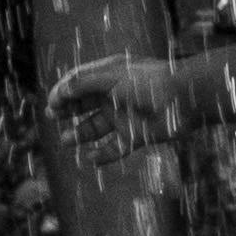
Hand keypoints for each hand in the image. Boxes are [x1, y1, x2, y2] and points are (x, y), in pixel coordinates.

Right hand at [45, 50, 179, 169]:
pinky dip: (103, 155)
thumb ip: (83, 84)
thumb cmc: (148, 81)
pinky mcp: (137, 135)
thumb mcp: (111, 77)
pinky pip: (115, 148)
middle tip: (52, 117)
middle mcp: (115, 95)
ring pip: (97, 128)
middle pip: (85, 105)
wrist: (184, 98)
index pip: (79, 83)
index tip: (52, 103)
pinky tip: (91, 159)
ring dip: (80, 134)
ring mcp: (125, 116)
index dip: (63, 92)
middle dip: (67, 111)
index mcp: (110, 75)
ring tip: (66, 141)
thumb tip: (59, 93)